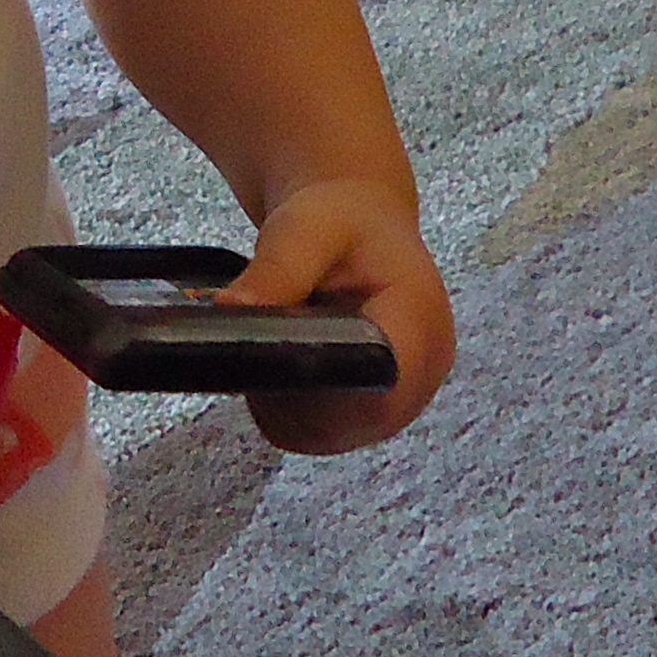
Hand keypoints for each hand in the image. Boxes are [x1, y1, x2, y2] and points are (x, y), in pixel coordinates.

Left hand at [222, 176, 455, 455]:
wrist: (356, 223)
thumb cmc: (338, 220)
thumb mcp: (304, 228)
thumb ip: (276, 269)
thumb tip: (231, 310)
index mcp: (420, 318)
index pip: (385, 382)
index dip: (326, 384)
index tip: (276, 357)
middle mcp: (424, 369)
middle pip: (357, 419)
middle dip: (297, 394)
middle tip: (259, 348)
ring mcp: (405, 397)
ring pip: (334, 434)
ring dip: (290, 405)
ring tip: (274, 349)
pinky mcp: (377, 411)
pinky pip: (322, 436)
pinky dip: (291, 412)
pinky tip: (283, 368)